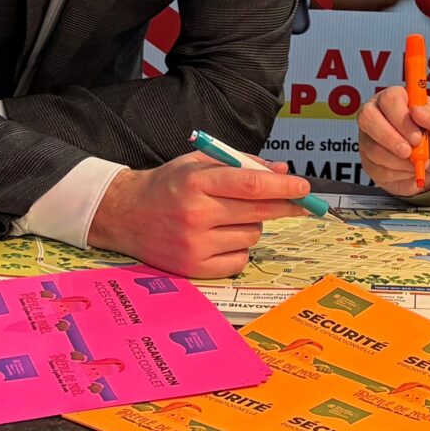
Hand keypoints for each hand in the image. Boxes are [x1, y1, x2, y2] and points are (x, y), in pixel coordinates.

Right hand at [87, 152, 315, 277]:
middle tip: (300, 202)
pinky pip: (239, 261)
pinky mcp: (193, 268)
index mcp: (197, 182)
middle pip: (257, 212)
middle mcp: (195, 215)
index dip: (283, 188)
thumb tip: (283, 173)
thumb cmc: (168, 184)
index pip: (251, 185)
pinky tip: (223, 238)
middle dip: (285, 206)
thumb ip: (242, 164)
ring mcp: (194, 245)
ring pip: (251, 236)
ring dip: (253, 225)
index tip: (304, 187)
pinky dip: (240, 250)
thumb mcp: (200, 162)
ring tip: (229, 217)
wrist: (125, 215)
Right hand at [358, 86, 429, 196]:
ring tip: (416, 160)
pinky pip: (376, 168)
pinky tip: (407, 168)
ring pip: (373, 148)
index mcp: (397, 98)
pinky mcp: (368, 161)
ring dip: (399, 161)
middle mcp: (377, 114)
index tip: (417, 136)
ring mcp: (369, 137)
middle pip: (368, 119)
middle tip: (409, 152)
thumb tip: (417, 110)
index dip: (401, 118)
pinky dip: (397, 173)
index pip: (389, 99)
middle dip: (391, 140)